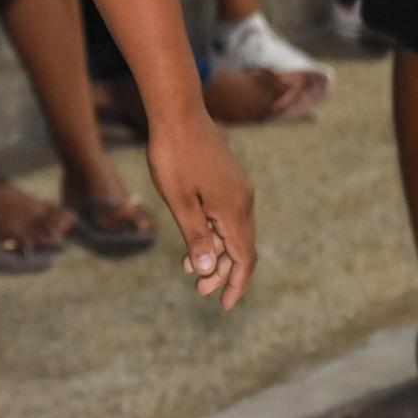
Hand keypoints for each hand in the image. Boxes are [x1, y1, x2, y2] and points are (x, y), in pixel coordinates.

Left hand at [146, 113, 255, 308]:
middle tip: (198, 291)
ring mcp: (238, 187)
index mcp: (234, 209)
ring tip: (189, 269)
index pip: (244, 258)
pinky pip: (228, 214)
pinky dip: (214, 232)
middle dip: (222, 272)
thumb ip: (196, 237)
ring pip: (233, 231)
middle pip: (241, 247)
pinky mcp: (229, 178)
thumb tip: (208, 272)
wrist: (178, 112)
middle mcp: (244, 199)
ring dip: (215, 252)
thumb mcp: (179, 202)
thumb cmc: (173, 155)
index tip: (225, 306)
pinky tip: (194, 238)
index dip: (236, 284)